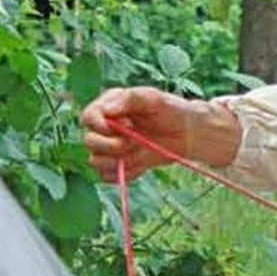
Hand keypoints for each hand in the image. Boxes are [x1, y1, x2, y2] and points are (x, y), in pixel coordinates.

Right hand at [81, 86, 240, 181]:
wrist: (188, 132)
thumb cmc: (170, 110)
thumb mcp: (152, 98)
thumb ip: (129, 100)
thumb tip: (106, 110)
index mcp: (108, 107)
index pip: (88, 118)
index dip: (100, 126)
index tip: (124, 127)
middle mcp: (105, 129)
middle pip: (89, 142)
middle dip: (112, 145)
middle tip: (136, 141)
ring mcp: (111, 148)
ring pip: (96, 162)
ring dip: (119, 161)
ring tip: (141, 151)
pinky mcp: (121, 165)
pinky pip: (109, 177)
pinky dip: (126, 173)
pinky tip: (142, 165)